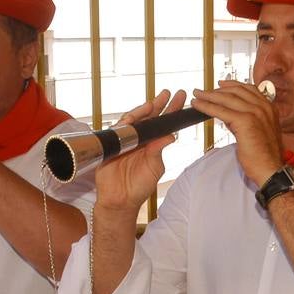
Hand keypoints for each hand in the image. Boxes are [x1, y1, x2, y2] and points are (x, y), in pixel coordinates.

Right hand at [95, 89, 185, 214]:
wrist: (120, 200)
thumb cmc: (139, 186)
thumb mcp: (154, 168)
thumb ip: (159, 151)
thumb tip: (171, 135)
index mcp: (152, 144)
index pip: (163, 124)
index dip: (171, 111)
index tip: (181, 98)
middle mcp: (140, 139)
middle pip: (149, 117)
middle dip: (158, 104)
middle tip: (168, 93)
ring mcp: (125, 140)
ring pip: (134, 120)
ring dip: (143, 111)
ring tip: (153, 103)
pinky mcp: (112, 143)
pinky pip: (118, 130)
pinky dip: (124, 123)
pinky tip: (132, 119)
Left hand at [190, 80, 283, 185]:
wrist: (270, 169)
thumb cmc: (265, 156)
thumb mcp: (259, 132)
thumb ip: (247, 120)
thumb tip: (229, 116)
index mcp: (269, 108)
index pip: (248, 89)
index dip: (232, 85)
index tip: (220, 84)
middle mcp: (264, 107)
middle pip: (236, 91)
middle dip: (217, 89)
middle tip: (204, 90)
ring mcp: (255, 113)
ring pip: (227, 99)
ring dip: (209, 95)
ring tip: (197, 95)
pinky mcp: (245, 121)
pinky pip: (221, 110)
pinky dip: (207, 106)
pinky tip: (198, 105)